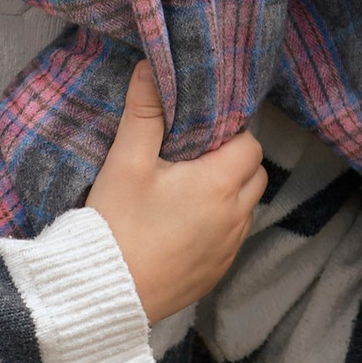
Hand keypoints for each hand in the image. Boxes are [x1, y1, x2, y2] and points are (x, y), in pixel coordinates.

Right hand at [88, 62, 268, 324]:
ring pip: (246, 208)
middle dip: (234, 161)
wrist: (105, 293)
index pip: (250, 145)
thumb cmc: (116, 224)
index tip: (199, 132)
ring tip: (186, 188)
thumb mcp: (126, 162)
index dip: (230, 133)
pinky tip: (182, 223)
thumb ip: (143, 113)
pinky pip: (231, 238)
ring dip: (228, 194)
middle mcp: (234, 217)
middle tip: (193, 156)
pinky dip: (218, 224)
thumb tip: (149, 69)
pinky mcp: (216, 273)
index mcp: (218, 185)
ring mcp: (228, 249)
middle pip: (255, 175)